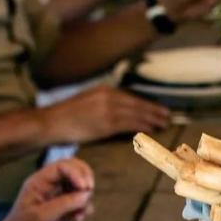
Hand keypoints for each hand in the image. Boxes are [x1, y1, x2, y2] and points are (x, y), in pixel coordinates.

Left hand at [0, 159, 94, 220]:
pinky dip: (84, 211)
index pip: (63, 166)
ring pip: (81, 189)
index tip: (85, 187)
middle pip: (75, 171)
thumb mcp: (42, 216)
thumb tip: (85, 194)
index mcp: (40, 182)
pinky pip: (82, 205)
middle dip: (85, 180)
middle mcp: (51, 187)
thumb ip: (64, 203)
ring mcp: (60, 199)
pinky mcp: (66, 212)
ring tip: (77, 214)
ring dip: (85, 199)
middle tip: (88, 192)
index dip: (77, 173)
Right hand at [41, 85, 169, 144]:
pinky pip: (129, 124)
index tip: (159, 108)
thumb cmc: (67, 118)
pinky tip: (152, 130)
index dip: (147, 104)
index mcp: (104, 90)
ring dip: (153, 119)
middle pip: (138, 103)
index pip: (131, 97)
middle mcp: (107, 97)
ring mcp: (107, 109)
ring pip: (137, 114)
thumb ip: (103, 105)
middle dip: (155, 110)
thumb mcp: (87, 103)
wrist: (51, 122)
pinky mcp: (105, 123)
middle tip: (169, 116)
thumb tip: (119, 115)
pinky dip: (143, 126)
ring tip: (165, 124)